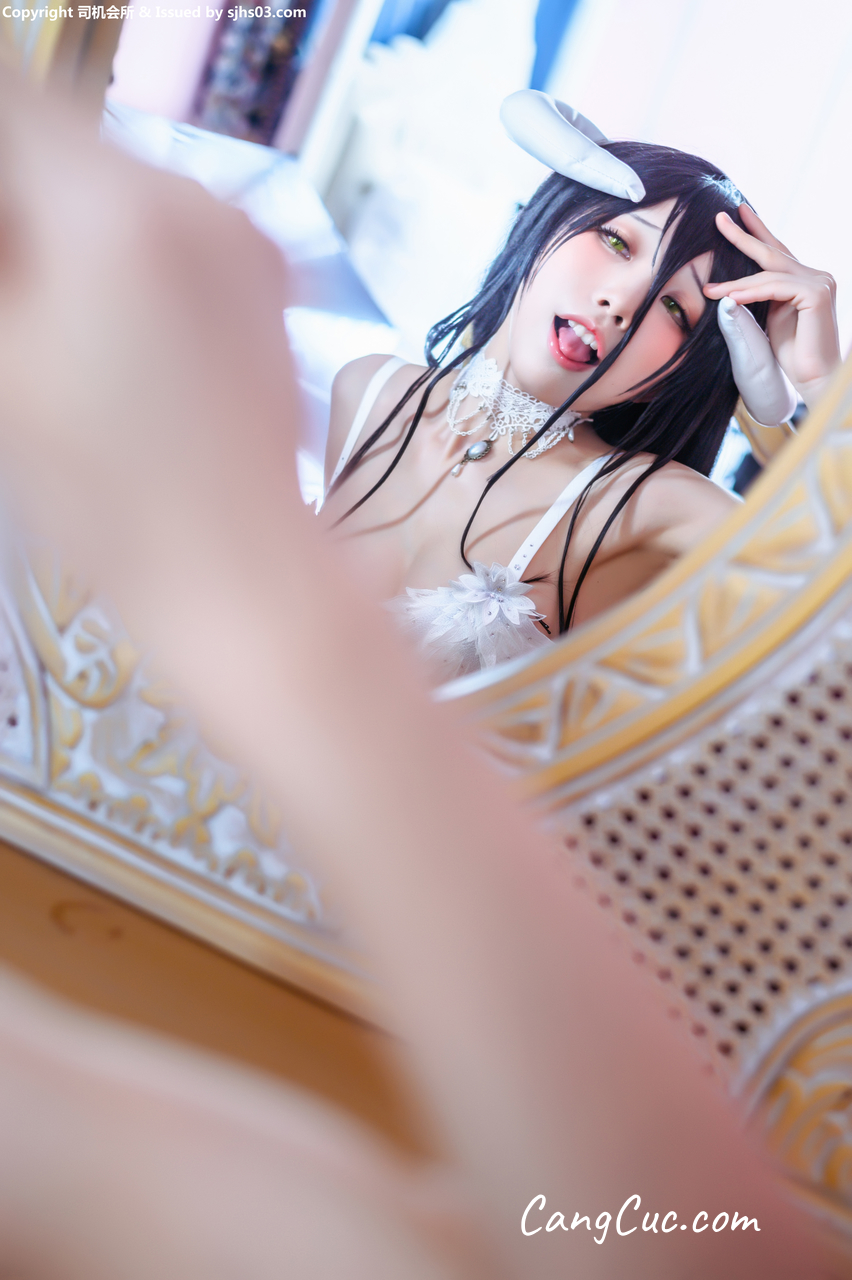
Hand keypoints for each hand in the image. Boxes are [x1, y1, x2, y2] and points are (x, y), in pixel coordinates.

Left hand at [703, 204, 840, 409]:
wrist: (812, 379)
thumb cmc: (791, 355)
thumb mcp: (767, 320)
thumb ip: (756, 299)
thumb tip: (729, 289)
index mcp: (803, 280)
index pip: (776, 253)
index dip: (757, 233)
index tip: (737, 214)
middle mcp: (815, 276)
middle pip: (773, 252)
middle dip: (744, 235)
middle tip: (720, 218)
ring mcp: (820, 282)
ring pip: (769, 273)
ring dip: (736, 282)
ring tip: (710, 289)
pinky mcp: (818, 294)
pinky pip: (776, 287)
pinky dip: (751, 292)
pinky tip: (731, 297)